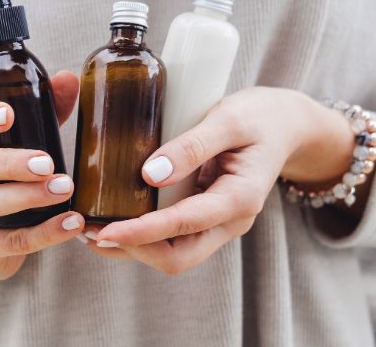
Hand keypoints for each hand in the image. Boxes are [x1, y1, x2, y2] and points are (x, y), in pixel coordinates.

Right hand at [0, 71, 84, 280]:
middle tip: (46, 162)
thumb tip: (68, 79)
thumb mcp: (13, 146)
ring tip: (64, 189)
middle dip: (5, 162)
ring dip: (26, 196)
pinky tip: (71, 223)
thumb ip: (41, 113)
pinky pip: (9, 241)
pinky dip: (44, 233)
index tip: (9, 114)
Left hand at [83, 87, 355, 274]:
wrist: (287, 124)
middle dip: (131, 250)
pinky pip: (172, 238)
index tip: (104, 232)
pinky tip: (112, 219)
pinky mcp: (205, 217)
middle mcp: (230, 221)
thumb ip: (192, 145)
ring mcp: (218, 223)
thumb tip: (150, 173)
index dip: (141, 233)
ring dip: (132, 247)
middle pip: (177, 258)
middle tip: (88, 232)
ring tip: (90, 229)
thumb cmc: (260, 117)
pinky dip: (141, 235)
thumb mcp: (229, 119)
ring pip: (172, 253)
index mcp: (240, 199)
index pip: (184, 226)